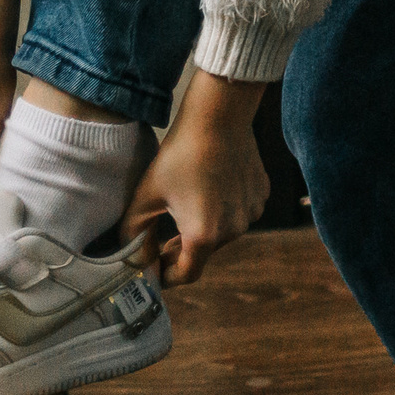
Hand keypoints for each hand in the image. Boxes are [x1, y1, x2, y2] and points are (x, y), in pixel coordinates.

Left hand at [120, 70, 270, 285]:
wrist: (218, 118)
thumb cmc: (178, 156)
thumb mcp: (145, 197)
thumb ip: (134, 236)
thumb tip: (135, 262)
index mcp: (203, 235)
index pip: (185, 275)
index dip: (166, 276)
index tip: (154, 269)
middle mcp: (233, 230)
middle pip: (203, 253)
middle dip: (182, 250)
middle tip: (161, 238)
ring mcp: (251, 212)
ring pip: (222, 233)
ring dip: (203, 229)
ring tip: (186, 206)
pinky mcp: (261, 195)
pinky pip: (238, 214)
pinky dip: (223, 211)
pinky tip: (209, 188)